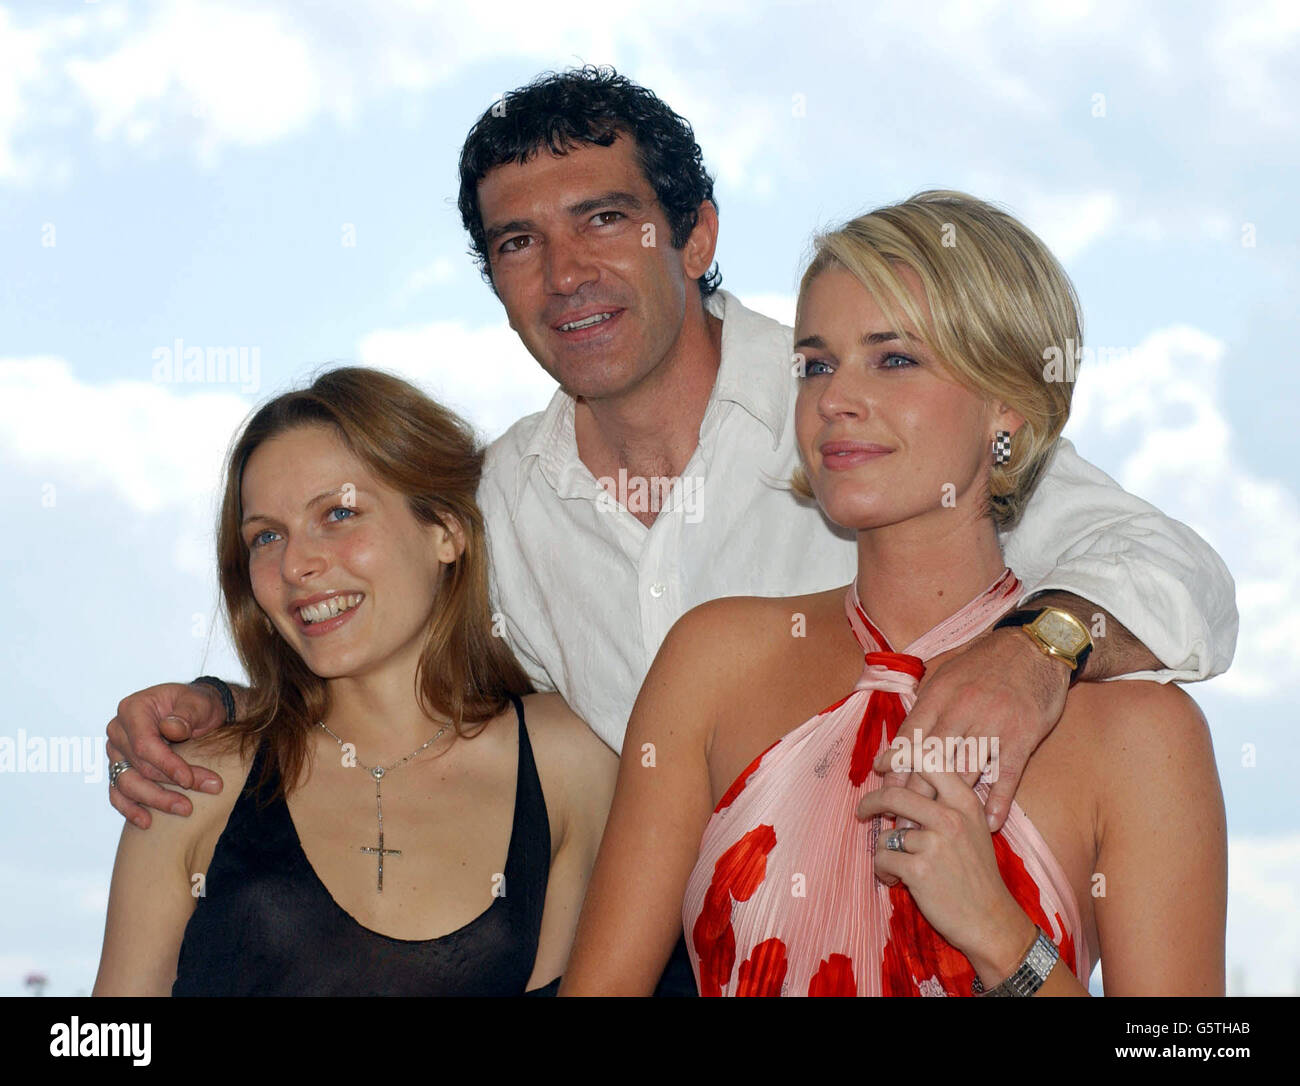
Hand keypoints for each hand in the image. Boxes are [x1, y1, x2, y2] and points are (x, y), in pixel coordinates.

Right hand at [106, 682, 227, 827]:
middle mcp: (118, 730)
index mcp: (133, 709)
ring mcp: (116, 752)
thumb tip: (171, 729)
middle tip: (205, 793)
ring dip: (155, 800)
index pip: (144, 744)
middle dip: (171, 784)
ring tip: (185, 809)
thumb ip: (187, 713)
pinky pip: (118, 793)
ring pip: (127, 784)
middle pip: (139, 766)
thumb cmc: (198, 705)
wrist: (197, 712)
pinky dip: (130, 808)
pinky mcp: (119, 769)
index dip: (166, 765)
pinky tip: (147, 822)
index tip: (189, 780)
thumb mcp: (199, 703)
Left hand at [857, 768, 1035, 984]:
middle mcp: (951, 816)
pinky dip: (883, 871)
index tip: (881, 764)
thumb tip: (900, 781)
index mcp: (965, 801)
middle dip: (871, 803)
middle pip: (894, 793)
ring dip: (883, 851)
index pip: (928, 758)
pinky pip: (882, 859)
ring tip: (896, 866)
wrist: (991, 920)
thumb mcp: (972, 827)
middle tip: (863, 812)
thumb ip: (943, 802)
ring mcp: (935, 843)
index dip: (898, 755)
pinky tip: (896, 881)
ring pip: (885, 834)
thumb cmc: (977, 873)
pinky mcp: (919, 869)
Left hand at [872, 626, 1069, 849]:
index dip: (895, 763)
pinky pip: (1007, 774)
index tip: (882, 784)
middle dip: (914, 793)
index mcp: (940, 695)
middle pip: (932, 760)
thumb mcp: (947, 674)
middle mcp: (963, 711)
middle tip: (899, 819)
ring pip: (964, 772)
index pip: (910, 735)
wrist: (1035, 647)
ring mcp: (994, 726)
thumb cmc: (985, 662)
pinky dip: (998, 800)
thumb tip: (902, 737)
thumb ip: (927, 705)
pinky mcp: (1023, 737)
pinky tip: (989, 822)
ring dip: (947, 804)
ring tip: (932, 831)